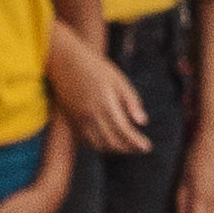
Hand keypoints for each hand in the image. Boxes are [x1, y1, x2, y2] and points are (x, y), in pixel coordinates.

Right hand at [52, 34, 151, 154]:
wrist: (66, 63)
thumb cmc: (96, 68)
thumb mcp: (118, 79)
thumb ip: (131, 101)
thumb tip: (143, 122)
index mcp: (105, 103)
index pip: (124, 131)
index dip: (136, 142)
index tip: (147, 147)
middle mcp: (91, 116)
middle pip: (111, 142)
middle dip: (128, 148)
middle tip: (140, 148)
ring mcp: (79, 120)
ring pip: (98, 145)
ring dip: (114, 149)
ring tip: (127, 146)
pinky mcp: (72, 122)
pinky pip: (87, 141)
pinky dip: (100, 146)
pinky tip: (110, 141)